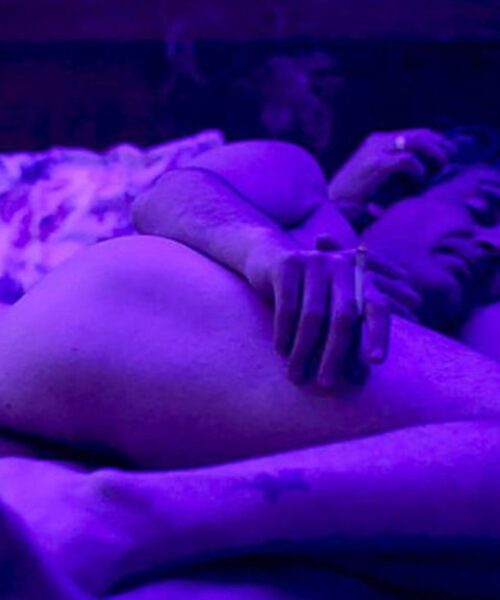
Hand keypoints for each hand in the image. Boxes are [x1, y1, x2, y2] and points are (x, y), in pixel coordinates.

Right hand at [245, 237, 420, 387]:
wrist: (269, 260)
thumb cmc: (307, 296)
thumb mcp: (330, 313)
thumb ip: (348, 339)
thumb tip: (361, 379)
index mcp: (361, 278)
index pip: (378, 306)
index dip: (379, 333)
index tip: (376, 362)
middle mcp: (341, 267)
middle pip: (343, 317)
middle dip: (334, 355)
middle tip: (326, 384)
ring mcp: (315, 262)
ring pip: (313, 315)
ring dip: (304, 351)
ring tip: (296, 376)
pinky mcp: (287, 265)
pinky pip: (287, 306)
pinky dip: (284, 332)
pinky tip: (281, 351)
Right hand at [328, 129, 455, 218]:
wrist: (331, 204)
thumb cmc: (352, 196)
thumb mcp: (375, 175)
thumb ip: (393, 166)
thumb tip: (422, 169)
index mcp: (376, 141)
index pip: (412, 133)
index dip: (434, 140)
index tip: (446, 152)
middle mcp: (377, 141)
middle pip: (418, 133)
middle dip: (439, 144)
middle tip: (450, 158)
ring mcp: (375, 151)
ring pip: (415, 141)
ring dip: (434, 152)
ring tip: (441, 166)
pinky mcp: (375, 166)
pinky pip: (406, 159)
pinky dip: (417, 168)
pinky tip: (419, 178)